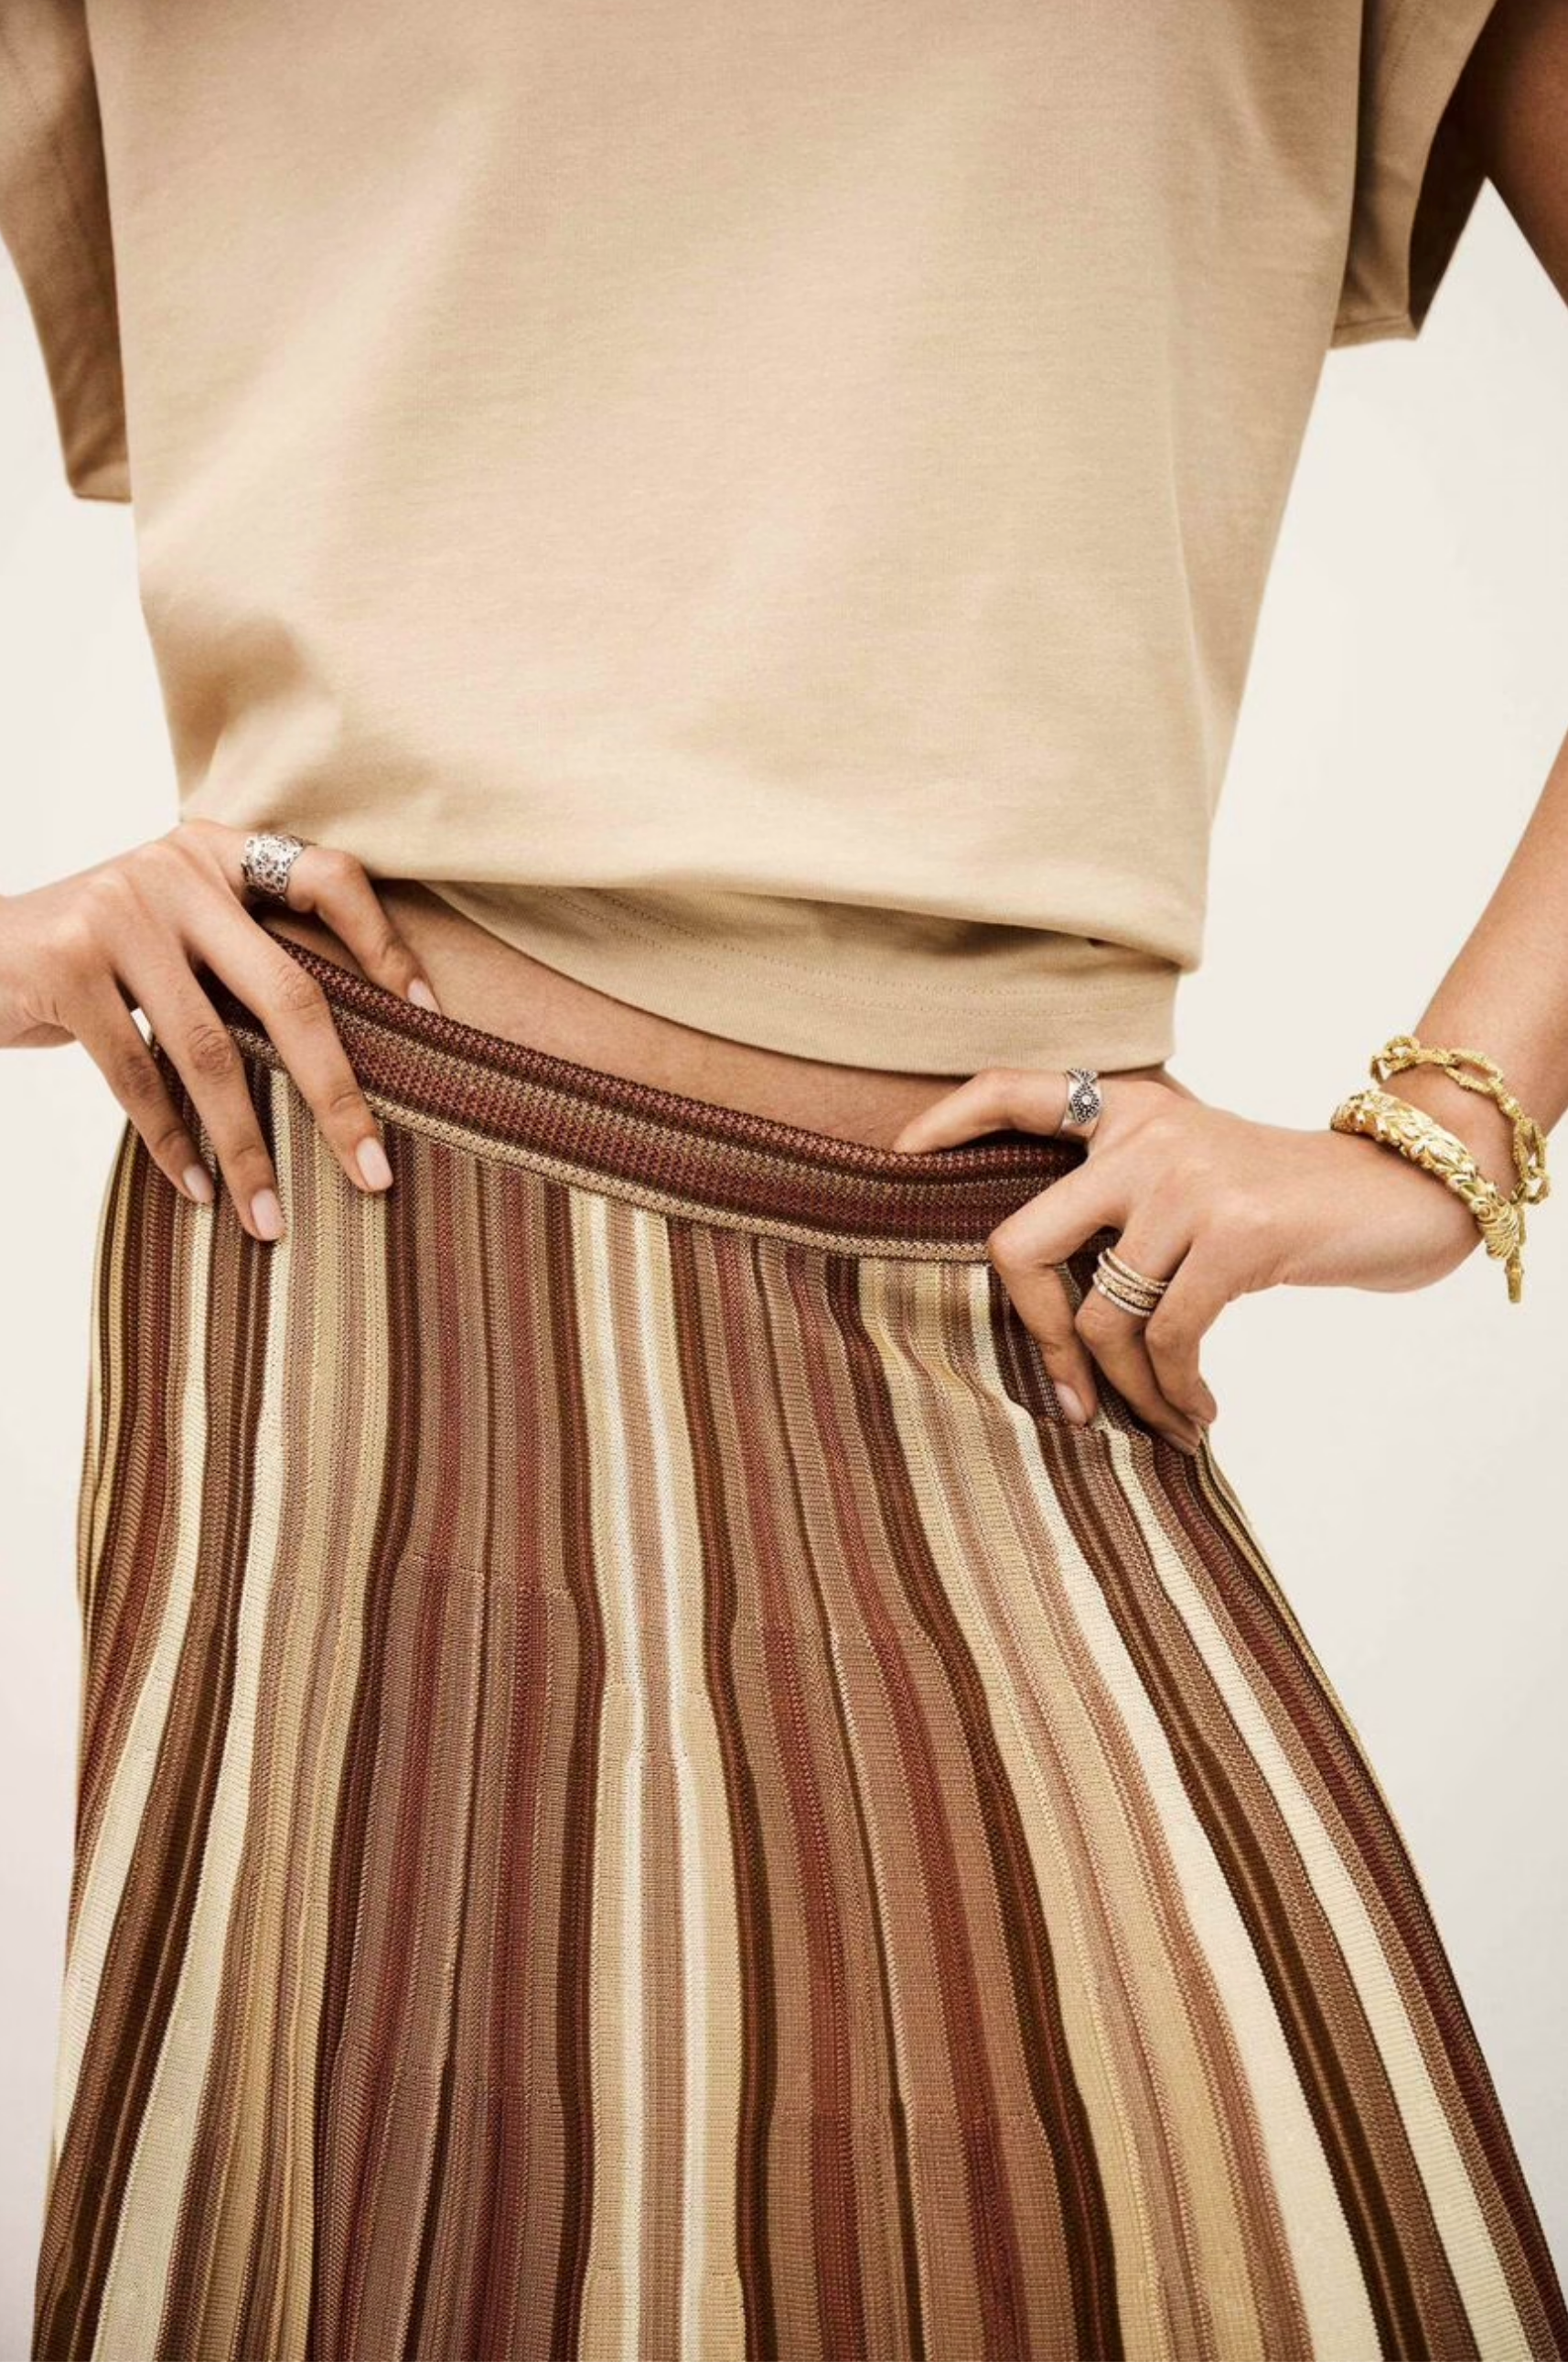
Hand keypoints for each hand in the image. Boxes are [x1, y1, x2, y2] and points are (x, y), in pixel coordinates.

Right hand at [0, 819, 440, 1240]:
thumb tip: (347, 1067)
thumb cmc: (96, 960)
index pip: (329, 876)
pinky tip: (197, 1192)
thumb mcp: (173, 936)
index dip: (386, 943)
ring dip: (246, 1148)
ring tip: (270, 1218)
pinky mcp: (65, 963)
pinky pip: (135, 1074)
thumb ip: (242, 963)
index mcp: (219, 853)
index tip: (431, 1015)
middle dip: (336, 1094)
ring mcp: (118, 911)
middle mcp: (176, 868)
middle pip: (287, 991)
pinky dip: (171, 1143)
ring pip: (210, 1050)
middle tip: (373, 1174)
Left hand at [890, 1067, 1483, 1453]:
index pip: (1012, 1091)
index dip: (945, 1123)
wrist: (1402, 1191)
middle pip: (1019, 1244)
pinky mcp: (1234, 1234)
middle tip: (1068, 1392)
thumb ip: (1120, 1198)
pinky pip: (1166, 1339)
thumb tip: (1039, 1299)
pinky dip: (1173, 1394)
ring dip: (1126, 1389)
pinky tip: (1197, 1414)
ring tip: (1160, 1419)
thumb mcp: (1192, 1171)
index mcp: (1125, 1109)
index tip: (896, 1159)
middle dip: (1030, 1334)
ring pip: (1098, 1316)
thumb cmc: (1283, 1198)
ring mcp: (1186, 1181)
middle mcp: (1143, 1135)